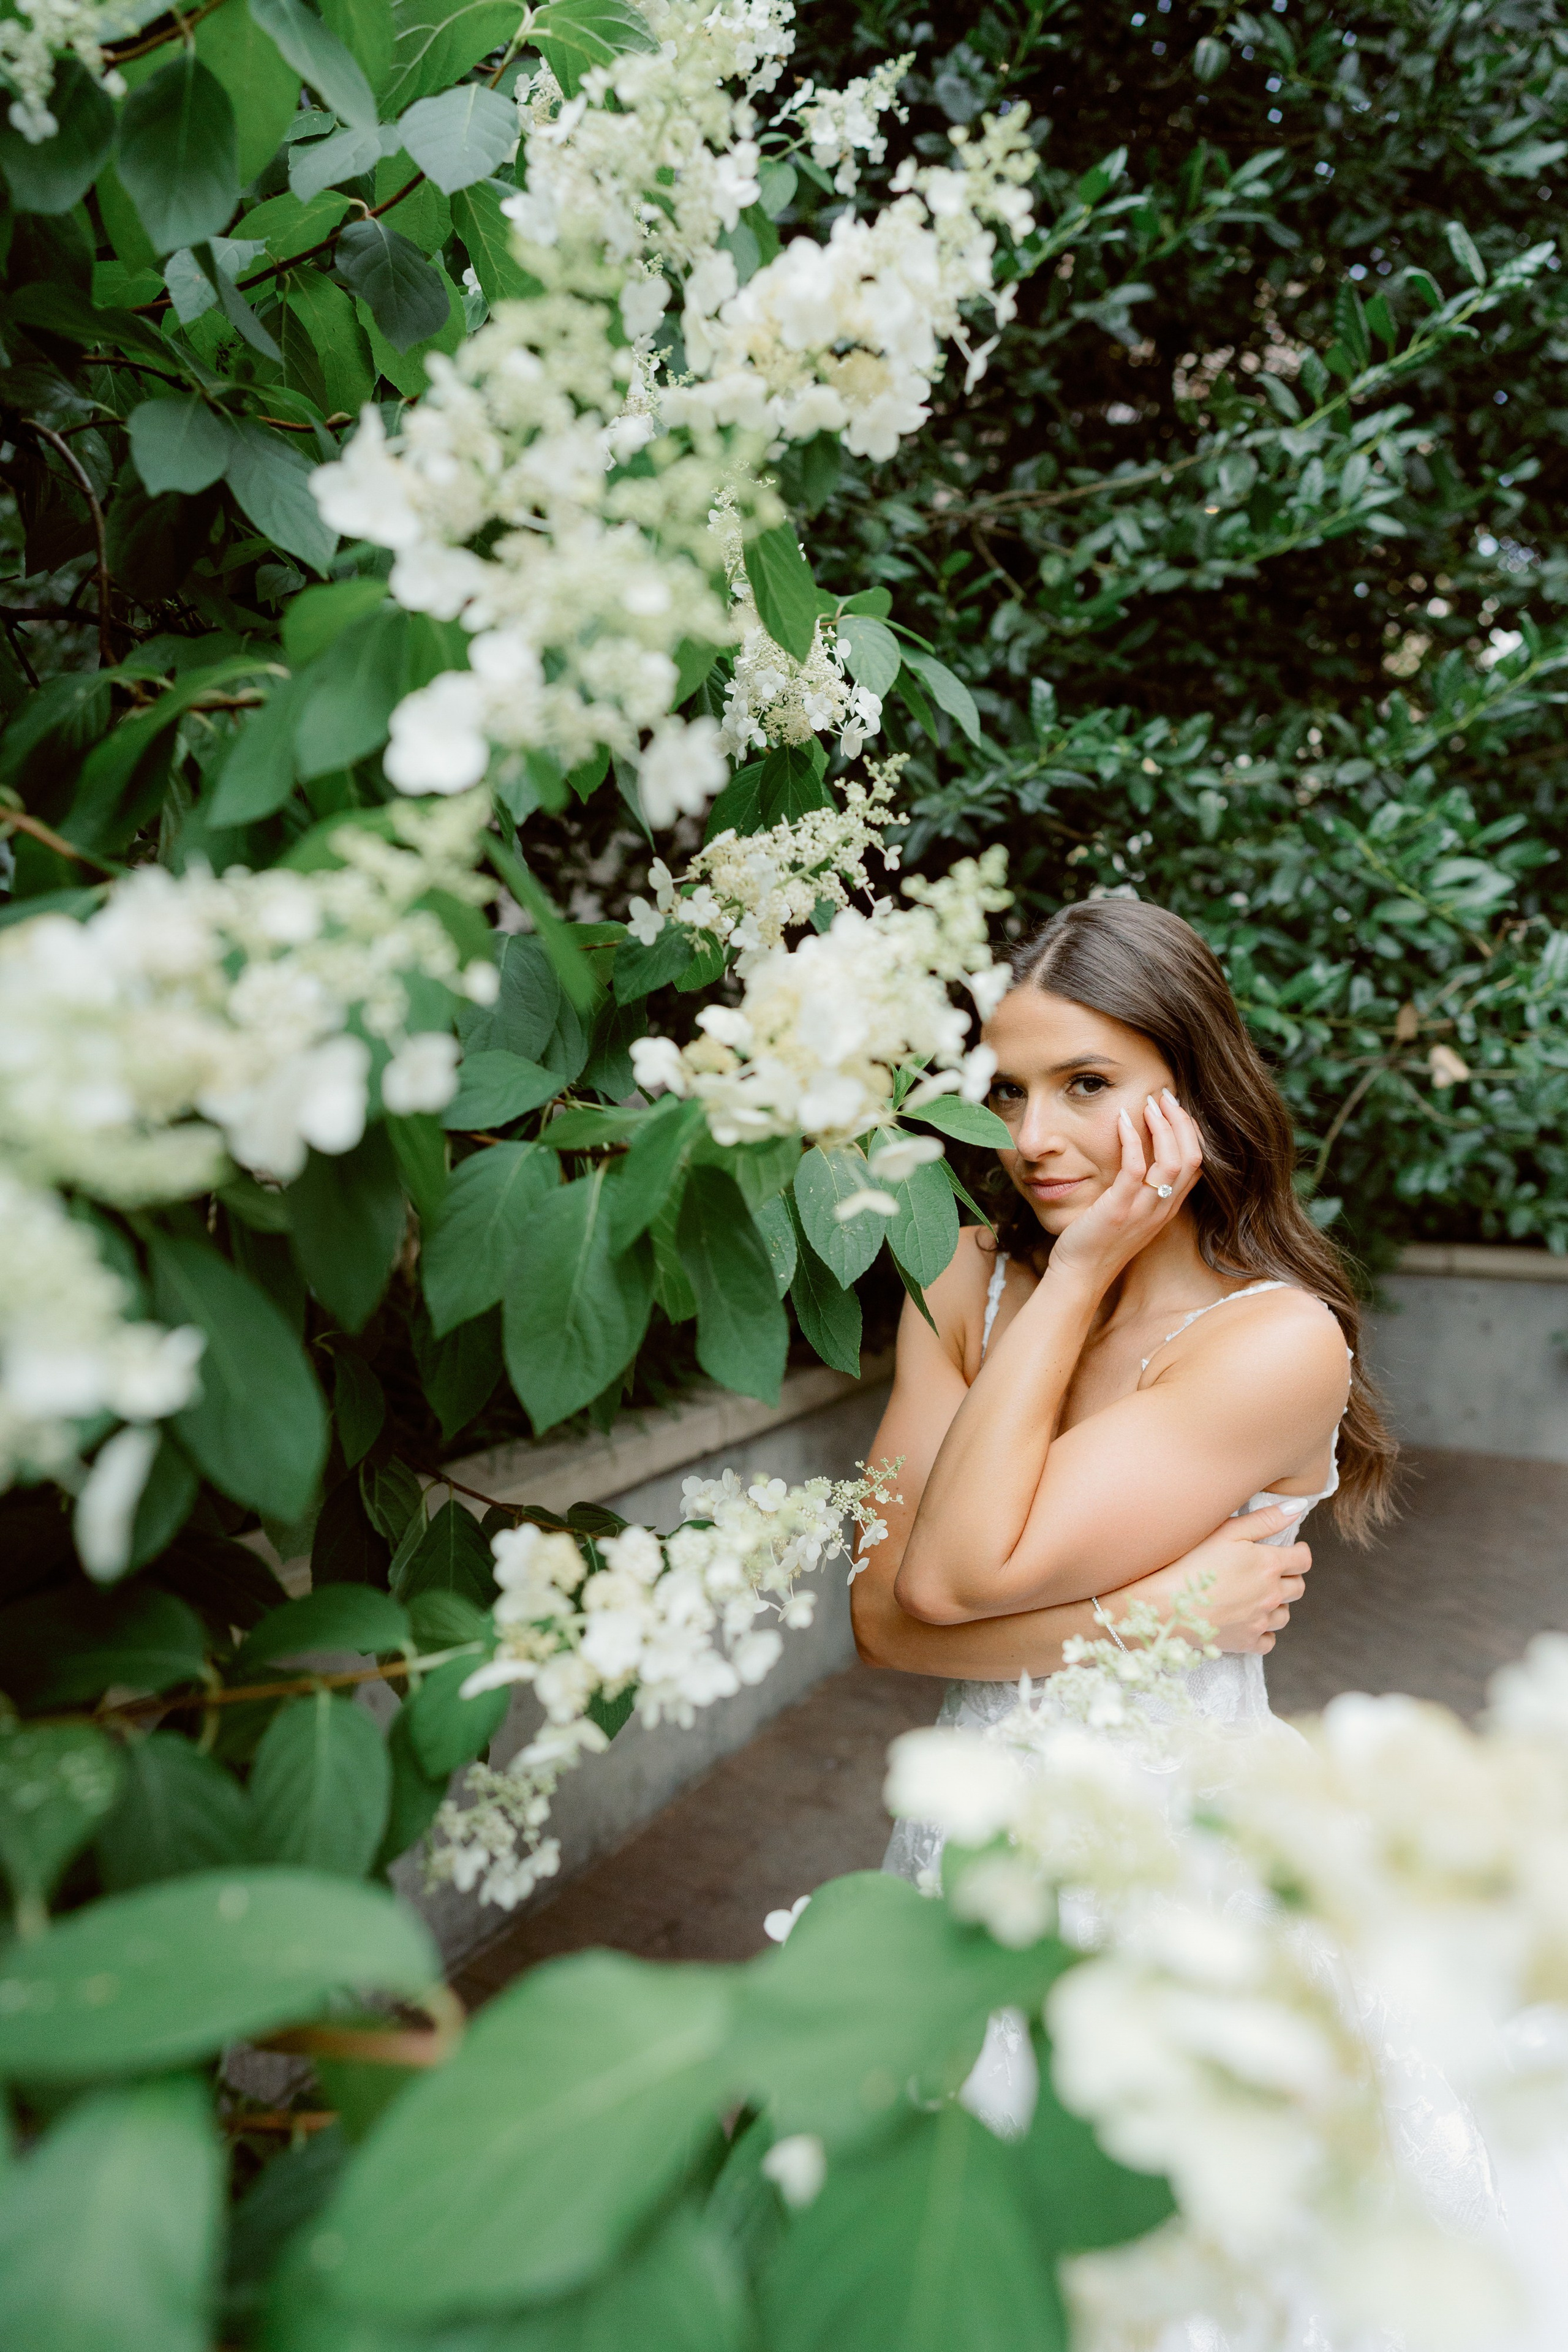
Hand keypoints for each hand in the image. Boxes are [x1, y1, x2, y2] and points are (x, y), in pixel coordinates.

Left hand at [1046, 1089, 1203, 1289]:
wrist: (1080, 1274)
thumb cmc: (1099, 1240)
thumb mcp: (1131, 1213)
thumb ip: (1142, 1189)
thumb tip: (1140, 1155)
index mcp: (1168, 1207)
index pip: (1197, 1164)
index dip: (1192, 1132)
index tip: (1175, 1107)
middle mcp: (1162, 1208)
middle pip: (1192, 1157)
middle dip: (1182, 1121)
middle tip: (1166, 1095)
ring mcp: (1143, 1210)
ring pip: (1172, 1161)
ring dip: (1163, 1126)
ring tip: (1151, 1102)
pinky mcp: (1118, 1210)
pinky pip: (1134, 1169)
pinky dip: (1132, 1140)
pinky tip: (1123, 1121)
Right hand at [1122, 1501, 1310, 1653]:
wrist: (1166, 1605)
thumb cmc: (1191, 1561)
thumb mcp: (1227, 1531)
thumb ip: (1265, 1519)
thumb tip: (1297, 1506)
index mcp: (1269, 1565)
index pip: (1303, 1560)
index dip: (1300, 1553)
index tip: (1292, 1551)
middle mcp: (1271, 1594)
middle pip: (1298, 1588)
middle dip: (1289, 1578)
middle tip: (1270, 1573)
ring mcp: (1260, 1621)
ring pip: (1284, 1615)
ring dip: (1277, 1605)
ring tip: (1257, 1597)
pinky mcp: (1247, 1643)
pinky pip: (1268, 1641)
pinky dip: (1263, 1632)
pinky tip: (1248, 1621)